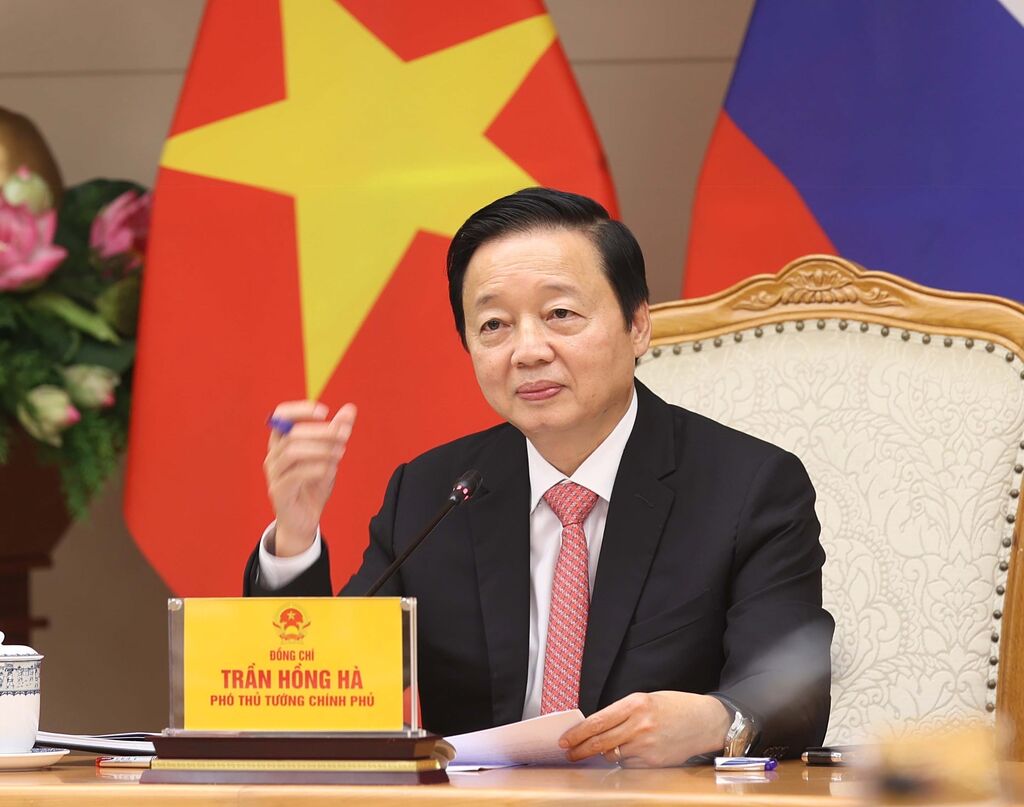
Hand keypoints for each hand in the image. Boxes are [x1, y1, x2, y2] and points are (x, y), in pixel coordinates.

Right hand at [263, 400, 356, 556]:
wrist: (304, 519)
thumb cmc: (313, 485)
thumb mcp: (330, 455)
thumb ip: (337, 433)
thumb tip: (350, 409)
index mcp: (282, 442)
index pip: (281, 415)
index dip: (301, 409)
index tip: (324, 411)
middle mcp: (274, 455)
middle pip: (291, 433)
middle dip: (321, 431)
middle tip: (344, 435)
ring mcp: (274, 473)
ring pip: (292, 451)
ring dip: (320, 449)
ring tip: (340, 453)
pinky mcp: (279, 491)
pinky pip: (296, 474)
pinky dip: (316, 468)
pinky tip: (330, 469)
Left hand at [559, 692, 729, 767]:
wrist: (706, 721)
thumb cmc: (675, 707)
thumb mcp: (645, 700)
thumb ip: (621, 713)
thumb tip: (595, 728)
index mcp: (635, 704)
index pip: (597, 722)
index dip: (577, 733)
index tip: (565, 739)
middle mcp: (640, 724)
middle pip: (600, 742)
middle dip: (581, 749)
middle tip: (569, 753)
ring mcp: (647, 745)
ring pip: (613, 755)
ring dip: (605, 754)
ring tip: (604, 749)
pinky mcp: (654, 761)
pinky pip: (629, 764)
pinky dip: (625, 761)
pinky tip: (632, 752)